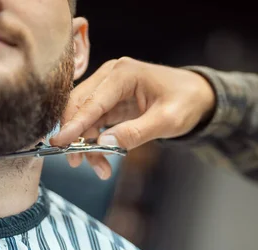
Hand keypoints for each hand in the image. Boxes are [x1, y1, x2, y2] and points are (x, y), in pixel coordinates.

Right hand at [52, 57, 215, 178]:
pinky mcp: (110, 101)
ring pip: (85, 118)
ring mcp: (109, 88)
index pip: (92, 101)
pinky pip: (94, 122)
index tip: (59, 142)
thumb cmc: (186, 102)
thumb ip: (136, 132)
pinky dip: (95, 142)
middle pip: (80, 106)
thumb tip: (105, 143)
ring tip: (101, 169)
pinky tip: (103, 159)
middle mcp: (111, 76)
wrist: (198, 96)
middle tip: (77, 163)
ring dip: (87, 144)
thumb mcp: (166, 120)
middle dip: (76, 137)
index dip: (75, 123)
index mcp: (124, 74)